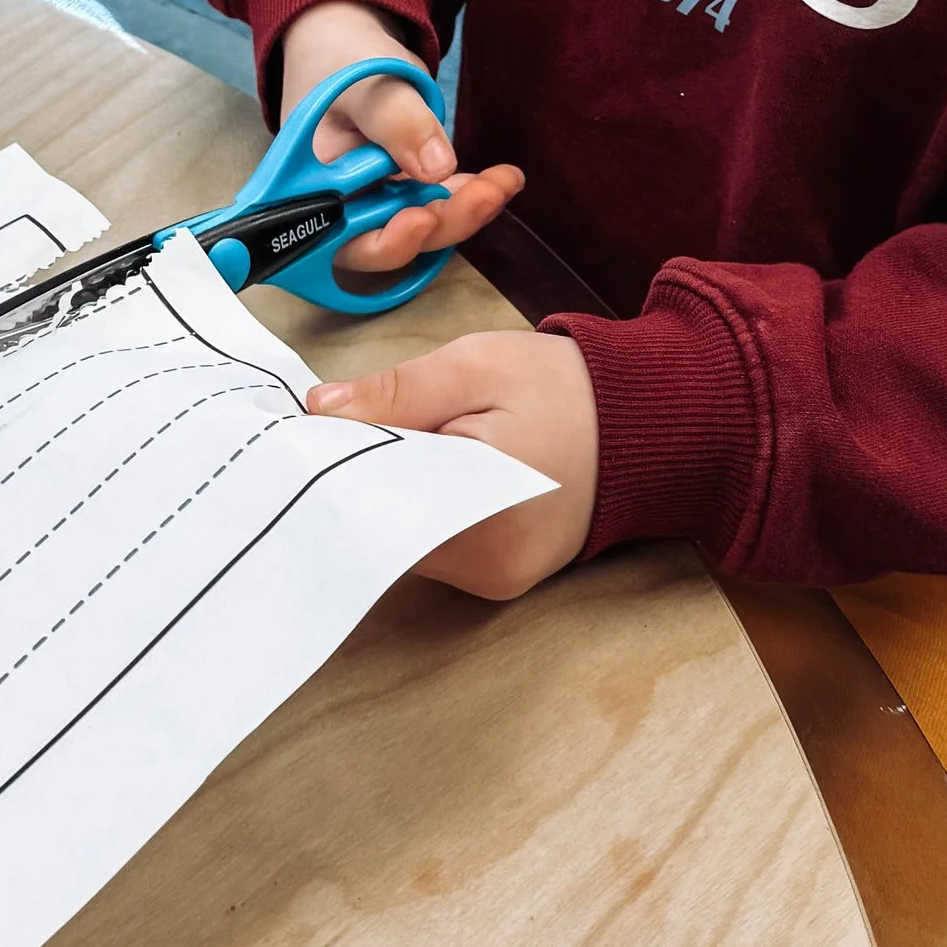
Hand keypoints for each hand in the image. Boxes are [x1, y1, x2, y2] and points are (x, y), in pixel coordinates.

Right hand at [277, 0, 522, 272]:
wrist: (348, 43)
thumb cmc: (337, 58)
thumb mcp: (362, 81)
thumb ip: (395, 120)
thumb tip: (438, 171)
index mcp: (312, 192)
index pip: (346, 242)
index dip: (387, 243)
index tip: (423, 218)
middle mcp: (342, 209)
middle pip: (394, 244)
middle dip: (443, 224)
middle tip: (486, 193)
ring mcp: (377, 202)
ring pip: (424, 229)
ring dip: (467, 211)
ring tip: (505, 180)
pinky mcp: (407, 191)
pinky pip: (440, 205)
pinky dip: (470, 195)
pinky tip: (502, 179)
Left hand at [306, 332, 596, 597]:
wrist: (643, 421)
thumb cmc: (565, 390)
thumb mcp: (478, 365)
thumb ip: (399, 390)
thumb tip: (321, 410)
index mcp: (484, 516)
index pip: (377, 502)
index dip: (333, 466)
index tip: (303, 433)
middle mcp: (489, 568)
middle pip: (387, 528)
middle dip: (354, 479)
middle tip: (330, 428)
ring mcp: (495, 580)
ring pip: (404, 540)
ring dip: (385, 494)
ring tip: (381, 442)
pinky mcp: (498, 577)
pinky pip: (432, 545)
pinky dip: (415, 508)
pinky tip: (414, 469)